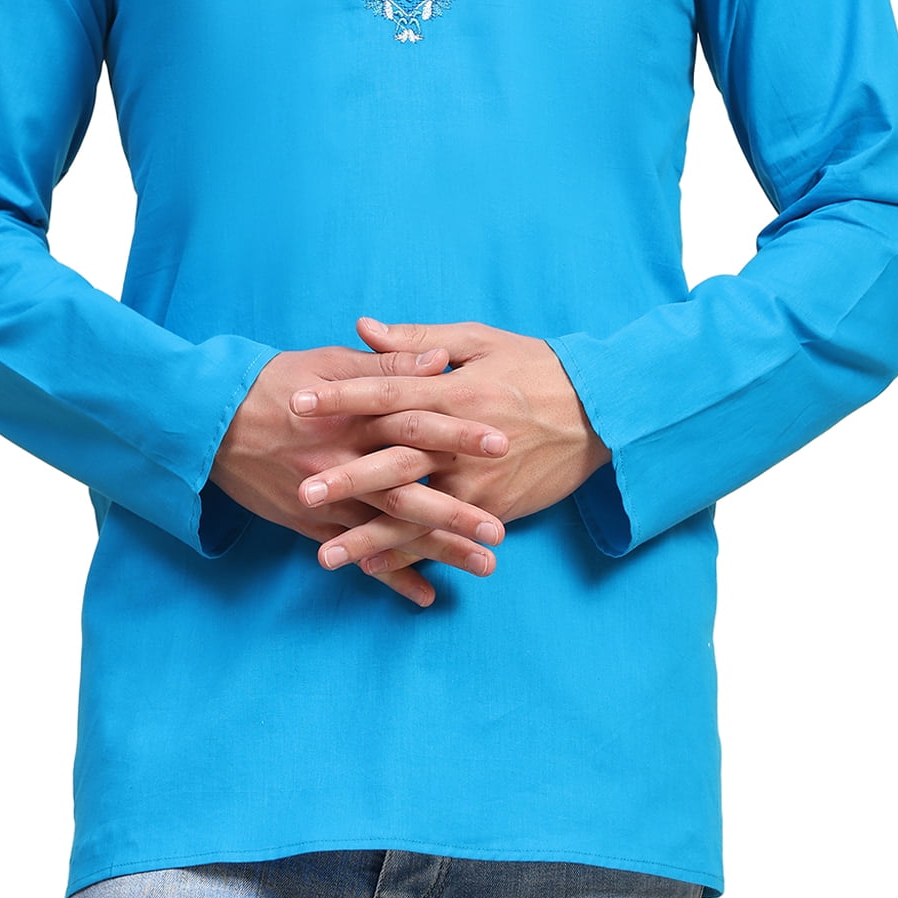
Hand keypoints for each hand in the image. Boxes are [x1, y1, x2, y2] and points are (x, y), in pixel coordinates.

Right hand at [209, 339, 511, 606]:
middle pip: (407, 487)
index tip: (502, 444)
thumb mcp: (330, 361)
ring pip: (388, 527)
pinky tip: (426, 596)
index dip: (457, 434)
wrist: (210, 419)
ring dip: (436, 549)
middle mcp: (343, 459)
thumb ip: (387, 363)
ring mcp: (326, 497)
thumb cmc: (277, 381)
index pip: (415, 422)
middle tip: (500, 530)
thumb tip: (440, 362)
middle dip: (455, 510)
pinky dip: (390, 575)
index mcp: (353, 413)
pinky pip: (356, 554)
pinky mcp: (310, 523)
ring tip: (483, 566)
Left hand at [287, 317, 610, 573]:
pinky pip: (445, 536)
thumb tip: (363, 328)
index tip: (297, 403)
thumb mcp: (479, 340)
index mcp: (453, 388)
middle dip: (347, 477)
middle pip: (395, 459)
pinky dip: (411, 555)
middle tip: (302, 490)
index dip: (340, 397)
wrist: (600, 412)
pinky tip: (374, 569)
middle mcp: (461, 438)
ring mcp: (478, 480)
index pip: (386, 391)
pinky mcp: (494, 509)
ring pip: (416, 511)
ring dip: (370, 535)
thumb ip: (418, 339)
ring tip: (326, 554)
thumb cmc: (535, 367)